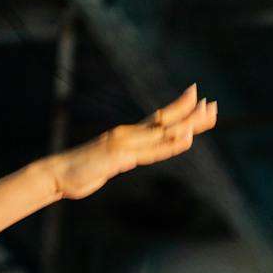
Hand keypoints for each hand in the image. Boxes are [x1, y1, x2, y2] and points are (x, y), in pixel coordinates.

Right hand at [42, 86, 216, 200]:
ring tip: (208, 113)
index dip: (180, 108)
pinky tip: (187, 137)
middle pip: (166, 120)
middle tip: (213, 104)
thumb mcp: (111, 162)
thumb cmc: (83, 170)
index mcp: (129, 135)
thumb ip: (123, 157)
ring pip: (163, 131)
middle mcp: (130, 134)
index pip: (159, 118)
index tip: (198, 98)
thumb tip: (131, 159)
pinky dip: (171, 144)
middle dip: (190, 112)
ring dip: (188, 122)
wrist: (60, 175)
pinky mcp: (121, 156)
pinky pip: (152, 151)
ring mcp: (126, 143)